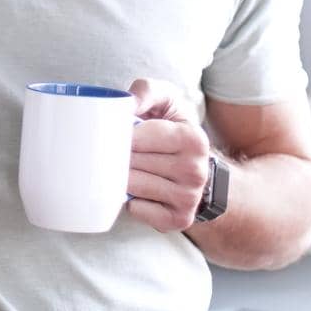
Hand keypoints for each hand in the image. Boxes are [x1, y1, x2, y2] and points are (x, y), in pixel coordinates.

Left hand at [125, 77, 211, 232]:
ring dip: (120, 177)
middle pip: (133, 163)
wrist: (196, 166)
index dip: (120, 134)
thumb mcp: (166, 100)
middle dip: (117, 156)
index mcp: (193, 139)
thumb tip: (128, 103)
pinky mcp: (179, 219)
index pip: (139, 138)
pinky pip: (138, 210)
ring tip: (126, 166)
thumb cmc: (172, 127)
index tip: (114, 132)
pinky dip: (130, 200)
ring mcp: (189, 198)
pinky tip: (137, 189)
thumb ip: (146, 90)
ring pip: (133, 187)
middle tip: (114, 150)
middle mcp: (195, 171)